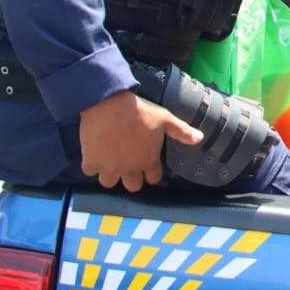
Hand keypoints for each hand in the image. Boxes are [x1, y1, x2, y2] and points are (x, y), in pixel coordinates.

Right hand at [79, 90, 202, 191]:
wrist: (109, 103)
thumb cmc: (139, 111)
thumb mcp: (165, 118)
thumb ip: (182, 131)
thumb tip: (200, 138)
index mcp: (148, 160)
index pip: (153, 178)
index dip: (152, 172)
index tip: (148, 165)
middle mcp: (129, 168)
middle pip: (133, 186)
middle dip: (132, 178)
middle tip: (128, 164)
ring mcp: (109, 167)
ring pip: (109, 182)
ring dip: (110, 174)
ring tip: (110, 161)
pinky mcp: (91, 161)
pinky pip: (90, 171)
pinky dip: (91, 164)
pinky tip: (94, 154)